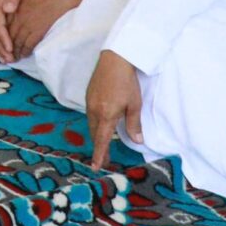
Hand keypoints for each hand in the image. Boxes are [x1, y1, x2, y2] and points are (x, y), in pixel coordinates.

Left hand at [2, 0, 90, 59]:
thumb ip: (17, 7)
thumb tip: (10, 15)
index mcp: (15, 9)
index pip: (4, 26)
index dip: (2, 37)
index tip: (1, 44)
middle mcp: (18, 17)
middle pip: (9, 36)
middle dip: (6, 48)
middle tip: (6, 56)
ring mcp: (28, 24)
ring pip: (17, 42)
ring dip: (15, 52)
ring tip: (14, 58)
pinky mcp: (38, 30)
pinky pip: (29, 44)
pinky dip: (25, 51)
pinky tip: (24, 54)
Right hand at [84, 51, 143, 166]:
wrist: (115, 58)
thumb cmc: (127, 81)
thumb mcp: (135, 104)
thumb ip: (134, 124)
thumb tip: (137, 141)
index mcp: (106, 115)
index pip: (101, 140)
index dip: (99, 154)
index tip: (96, 167)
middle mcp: (94, 111)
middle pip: (94, 134)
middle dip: (99, 146)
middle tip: (105, 158)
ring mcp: (89, 102)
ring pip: (91, 124)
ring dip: (96, 134)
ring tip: (103, 142)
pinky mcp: (88, 94)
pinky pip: (90, 114)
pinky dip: (95, 122)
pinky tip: (101, 121)